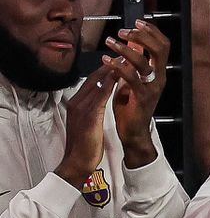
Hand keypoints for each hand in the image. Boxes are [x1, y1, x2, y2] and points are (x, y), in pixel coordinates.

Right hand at [55, 65, 118, 188]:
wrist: (76, 163)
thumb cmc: (84, 147)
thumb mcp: (87, 124)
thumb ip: (92, 111)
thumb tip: (99, 104)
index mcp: (76, 104)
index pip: (91, 82)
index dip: (105, 70)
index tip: (118, 61)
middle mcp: (77, 102)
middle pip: (94, 78)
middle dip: (110, 65)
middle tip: (124, 55)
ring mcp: (81, 108)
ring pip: (97, 83)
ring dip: (111, 70)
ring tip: (125, 61)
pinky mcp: (88, 116)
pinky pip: (100, 96)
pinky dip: (109, 85)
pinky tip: (119, 78)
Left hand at [101, 19, 168, 166]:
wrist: (133, 132)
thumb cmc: (131, 106)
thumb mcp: (133, 78)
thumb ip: (134, 60)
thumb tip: (132, 39)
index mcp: (158, 72)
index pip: (163, 45)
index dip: (151, 31)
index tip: (136, 22)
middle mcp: (159, 78)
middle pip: (160, 49)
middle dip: (142, 35)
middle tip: (123, 31)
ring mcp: (152, 88)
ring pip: (142, 61)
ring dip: (124, 48)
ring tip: (109, 42)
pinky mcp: (142, 98)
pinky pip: (131, 77)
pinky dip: (117, 66)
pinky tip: (106, 60)